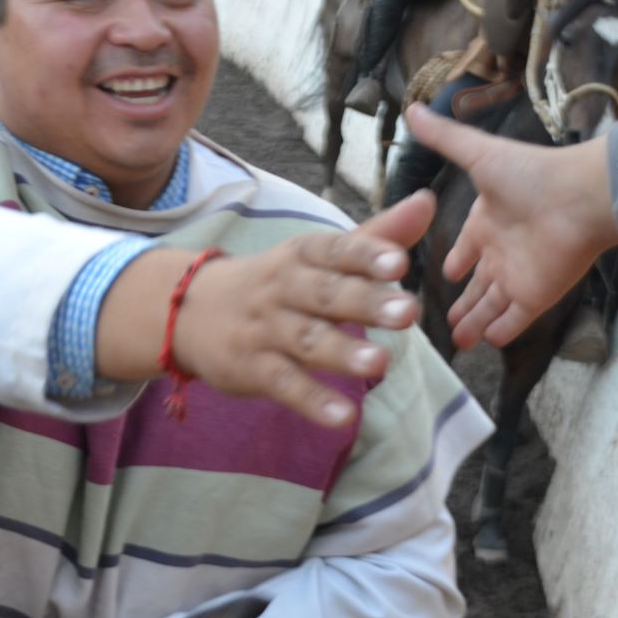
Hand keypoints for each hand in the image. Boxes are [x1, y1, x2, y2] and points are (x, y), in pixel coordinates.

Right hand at [107, 191, 436, 428]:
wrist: (189, 310)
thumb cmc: (276, 283)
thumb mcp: (318, 256)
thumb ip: (376, 235)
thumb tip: (428, 201)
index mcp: (300, 255)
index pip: (333, 250)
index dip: (365, 255)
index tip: (400, 262)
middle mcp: (281, 288)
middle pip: (324, 294)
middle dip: (365, 302)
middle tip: (409, 312)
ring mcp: (265, 329)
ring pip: (305, 340)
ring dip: (342, 352)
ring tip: (381, 364)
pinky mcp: (251, 368)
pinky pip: (283, 384)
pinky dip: (312, 400)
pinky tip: (344, 416)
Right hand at [403, 105, 617, 349]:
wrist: (581, 198)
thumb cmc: (532, 174)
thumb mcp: (478, 153)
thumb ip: (444, 137)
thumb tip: (411, 108)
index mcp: (487, 221)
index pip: (466, 247)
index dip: (456, 261)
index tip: (444, 275)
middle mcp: (501, 251)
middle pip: (477, 285)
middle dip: (462, 303)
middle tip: (442, 324)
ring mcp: (519, 276)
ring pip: (491, 306)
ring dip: (474, 323)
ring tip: (456, 343)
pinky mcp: (535, 296)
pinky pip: (514, 319)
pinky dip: (500, 332)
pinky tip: (486, 344)